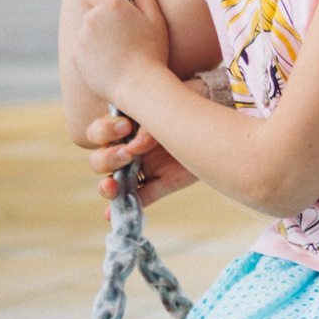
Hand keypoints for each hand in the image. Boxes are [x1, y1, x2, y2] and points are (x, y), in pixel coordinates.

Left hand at [70, 0, 172, 104]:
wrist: (138, 85)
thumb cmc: (152, 52)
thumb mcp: (156, 20)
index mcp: (111, 5)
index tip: (111, 6)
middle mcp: (91, 18)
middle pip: (92, 12)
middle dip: (104, 19)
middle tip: (125, 35)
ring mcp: (81, 38)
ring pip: (87, 31)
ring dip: (98, 37)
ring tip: (119, 52)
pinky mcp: (75, 55)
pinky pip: (82, 48)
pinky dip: (92, 52)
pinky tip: (110, 62)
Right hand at [85, 111, 201, 206]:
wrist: (218, 119)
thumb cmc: (193, 102)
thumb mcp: (174, 104)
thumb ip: (152, 121)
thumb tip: (135, 145)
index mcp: (126, 125)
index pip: (100, 132)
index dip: (105, 130)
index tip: (126, 126)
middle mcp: (129, 148)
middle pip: (100, 160)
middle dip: (107, 158)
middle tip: (129, 154)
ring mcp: (144, 168)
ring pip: (112, 182)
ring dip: (107, 186)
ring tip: (112, 186)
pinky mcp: (161, 183)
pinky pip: (140, 199)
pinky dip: (126, 208)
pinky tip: (112, 215)